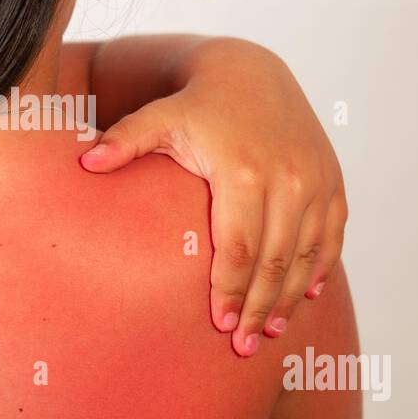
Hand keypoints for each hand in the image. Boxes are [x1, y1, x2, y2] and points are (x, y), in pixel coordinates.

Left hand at [79, 39, 346, 356]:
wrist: (254, 72)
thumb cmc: (198, 104)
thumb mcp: (159, 116)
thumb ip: (125, 141)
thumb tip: (85, 164)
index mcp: (242, 172)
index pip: (237, 250)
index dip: (228, 291)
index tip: (218, 325)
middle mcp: (287, 180)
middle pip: (274, 262)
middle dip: (256, 309)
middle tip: (242, 346)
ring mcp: (315, 182)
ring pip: (306, 256)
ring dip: (288, 299)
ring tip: (268, 332)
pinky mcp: (332, 182)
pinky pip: (331, 236)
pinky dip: (319, 269)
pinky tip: (303, 298)